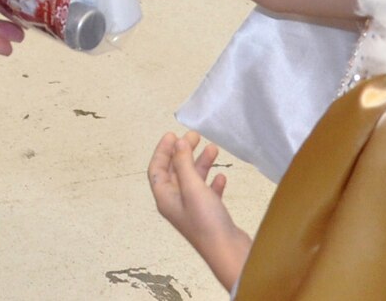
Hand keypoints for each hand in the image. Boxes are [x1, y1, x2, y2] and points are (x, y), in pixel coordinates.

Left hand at [149, 131, 251, 291]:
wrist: (228, 251)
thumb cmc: (206, 221)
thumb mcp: (192, 187)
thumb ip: (183, 163)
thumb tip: (177, 142)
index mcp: (165, 198)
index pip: (157, 169)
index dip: (163, 150)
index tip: (172, 134)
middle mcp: (176, 203)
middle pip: (176, 172)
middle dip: (184, 153)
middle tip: (195, 136)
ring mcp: (192, 210)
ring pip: (193, 181)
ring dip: (201, 164)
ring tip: (214, 149)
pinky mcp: (209, 216)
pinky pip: (207, 193)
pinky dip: (212, 182)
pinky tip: (221, 177)